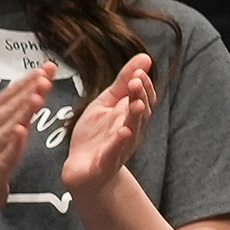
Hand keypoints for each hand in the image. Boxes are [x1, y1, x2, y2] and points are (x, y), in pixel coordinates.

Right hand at [0, 65, 55, 214]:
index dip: (28, 80)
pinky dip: (13, 142)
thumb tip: (37, 91)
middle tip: (45, 74)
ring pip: (9, 126)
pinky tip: (22, 131)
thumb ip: (18, 113)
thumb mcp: (3, 131)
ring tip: (38, 96)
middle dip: (29, 89)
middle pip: (11, 106)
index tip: (46, 67)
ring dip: (23, 110)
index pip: (11, 94)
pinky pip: (5, 153)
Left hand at [59, 56, 156, 196]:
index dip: (144, 86)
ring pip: (132, 131)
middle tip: (137, 82)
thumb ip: (123, 81)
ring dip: (135, 117)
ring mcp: (120, 148)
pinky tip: (123, 131)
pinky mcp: (106, 163)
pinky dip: (119, 143)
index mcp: (130, 116)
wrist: (83, 171)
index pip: (144, 99)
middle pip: (141, 113)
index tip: (140, 72)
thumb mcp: (107, 103)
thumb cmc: (97, 137)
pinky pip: (114, 152)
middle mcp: (130, 131)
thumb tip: (145, 57)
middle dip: (140, 97)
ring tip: (136, 104)